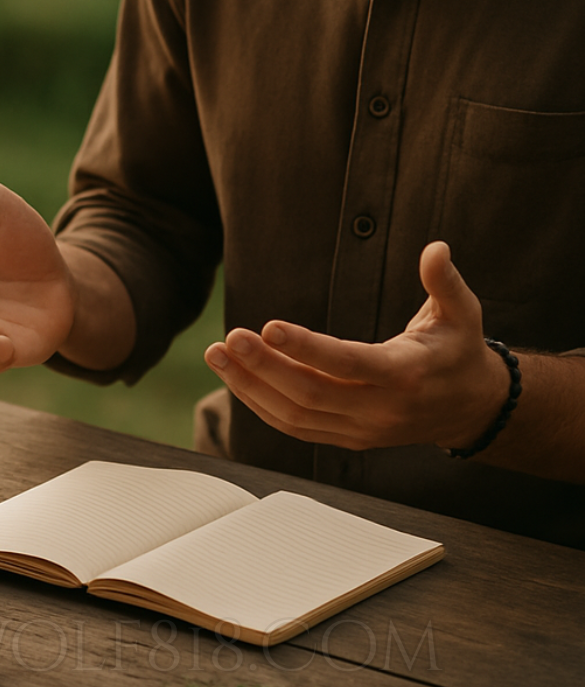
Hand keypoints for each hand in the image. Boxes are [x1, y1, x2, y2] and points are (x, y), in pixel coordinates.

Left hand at [204, 242, 509, 450]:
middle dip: (263, 367)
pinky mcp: (345, 439)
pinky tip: (236, 379)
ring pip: (294, 415)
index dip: (306, 347)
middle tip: (227, 339)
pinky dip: (261, 405)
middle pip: (310, 394)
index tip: (268, 326)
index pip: (348, 363)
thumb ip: (445, 281)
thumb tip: (435, 247)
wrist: (470, 408)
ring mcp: (360, 430)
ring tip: (217, 356)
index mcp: (405, 374)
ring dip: (250, 387)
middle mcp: (380, 409)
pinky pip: (295, 427)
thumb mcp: (463, 313)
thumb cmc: (458, 351)